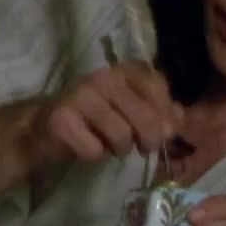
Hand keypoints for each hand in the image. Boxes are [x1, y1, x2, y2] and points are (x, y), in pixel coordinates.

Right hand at [43, 62, 185, 161]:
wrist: (46, 126)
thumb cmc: (96, 118)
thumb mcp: (131, 110)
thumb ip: (158, 111)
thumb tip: (179, 118)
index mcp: (124, 70)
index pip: (158, 87)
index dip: (165, 114)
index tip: (165, 131)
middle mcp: (103, 77)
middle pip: (145, 118)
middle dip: (149, 141)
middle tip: (143, 148)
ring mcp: (81, 96)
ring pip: (121, 136)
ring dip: (120, 150)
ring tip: (111, 146)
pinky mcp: (62, 120)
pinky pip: (94, 150)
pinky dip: (95, 156)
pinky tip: (87, 147)